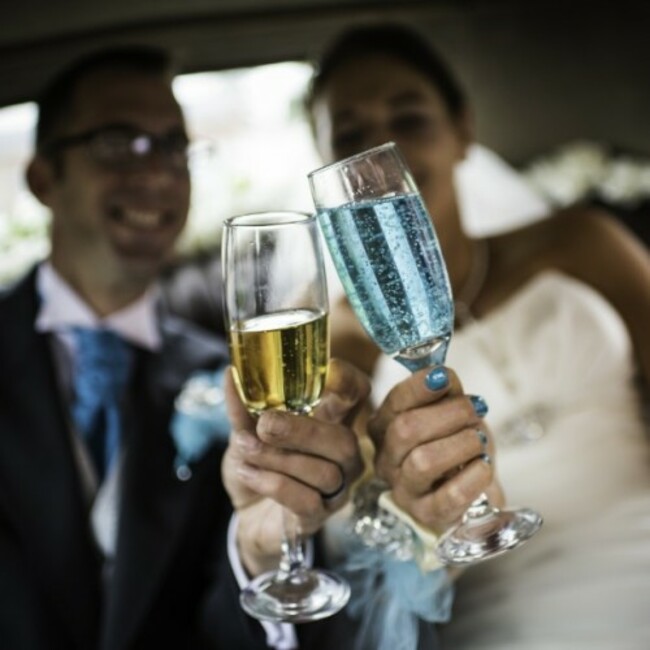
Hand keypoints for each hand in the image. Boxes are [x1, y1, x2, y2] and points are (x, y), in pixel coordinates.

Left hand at [222, 359, 369, 575]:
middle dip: (303, 430)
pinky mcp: (319, 517)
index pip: (358, 394)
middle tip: (265, 425)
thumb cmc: (258, 464)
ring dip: (278, 458)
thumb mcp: (246, 430)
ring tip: (246, 450)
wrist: (247, 514)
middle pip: (343, 440)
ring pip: (324, 472)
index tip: (327, 372)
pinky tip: (248, 473)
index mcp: (333, 421)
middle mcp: (344, 454)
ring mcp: (336, 488)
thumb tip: (230, 374)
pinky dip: (272, 483)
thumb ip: (244, 406)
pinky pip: (305, 500)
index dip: (348, 382)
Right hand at [368, 365, 502, 533]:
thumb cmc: (456, 445)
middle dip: (449, 413)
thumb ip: (444, 391)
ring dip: (461, 443)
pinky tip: (483, 466)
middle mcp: (386, 458)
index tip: (445, 377)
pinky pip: (449, 496)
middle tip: (476, 408)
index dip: (420, 386)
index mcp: (385, 426)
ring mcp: (403, 489)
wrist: (472, 492)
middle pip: (406, 429)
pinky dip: (473, 477)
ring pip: (423, 462)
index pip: (395, 401)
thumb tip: (442, 375)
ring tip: (478, 439)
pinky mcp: (427, 515)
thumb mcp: (450, 411)